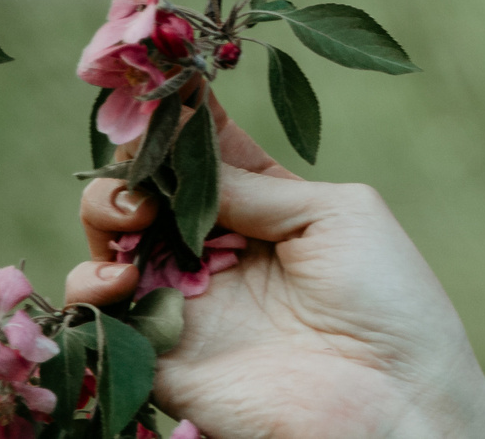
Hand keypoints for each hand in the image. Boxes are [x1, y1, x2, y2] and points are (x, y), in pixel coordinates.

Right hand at [64, 105, 484, 438]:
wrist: (393, 398)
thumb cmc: (387, 299)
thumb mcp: (336, 214)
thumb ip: (256, 186)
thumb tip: (187, 150)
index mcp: (266, 206)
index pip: (202, 153)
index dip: (175, 120)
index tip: (149, 86)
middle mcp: (217, 249)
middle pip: (144, 193)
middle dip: (129, 172)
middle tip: (141, 180)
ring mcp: (185, 302)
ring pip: (111, 246)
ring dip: (104, 218)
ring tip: (131, 221)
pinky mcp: (159, 356)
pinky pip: (100, 317)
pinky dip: (92, 288)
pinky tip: (121, 277)